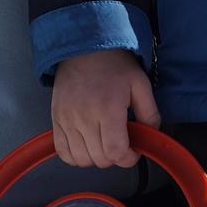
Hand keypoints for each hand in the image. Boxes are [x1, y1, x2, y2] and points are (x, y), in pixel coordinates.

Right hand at [49, 50, 157, 167]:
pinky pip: (63, 152)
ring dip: (96, 158)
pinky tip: (87, 146)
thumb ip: (150, 113)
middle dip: (115, 157)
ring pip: (81, 159)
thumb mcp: (140, 84)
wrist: (84, 47)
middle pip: (99, 159)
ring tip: (104, 143)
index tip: (133, 152)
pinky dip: (75, 156)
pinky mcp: (56, 119)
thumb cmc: (114, 64)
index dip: (128, 159)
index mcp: (108, 108)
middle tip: (121, 143)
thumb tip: (150, 136)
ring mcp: (67, 119)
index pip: (115, 151)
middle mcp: (84, 117)